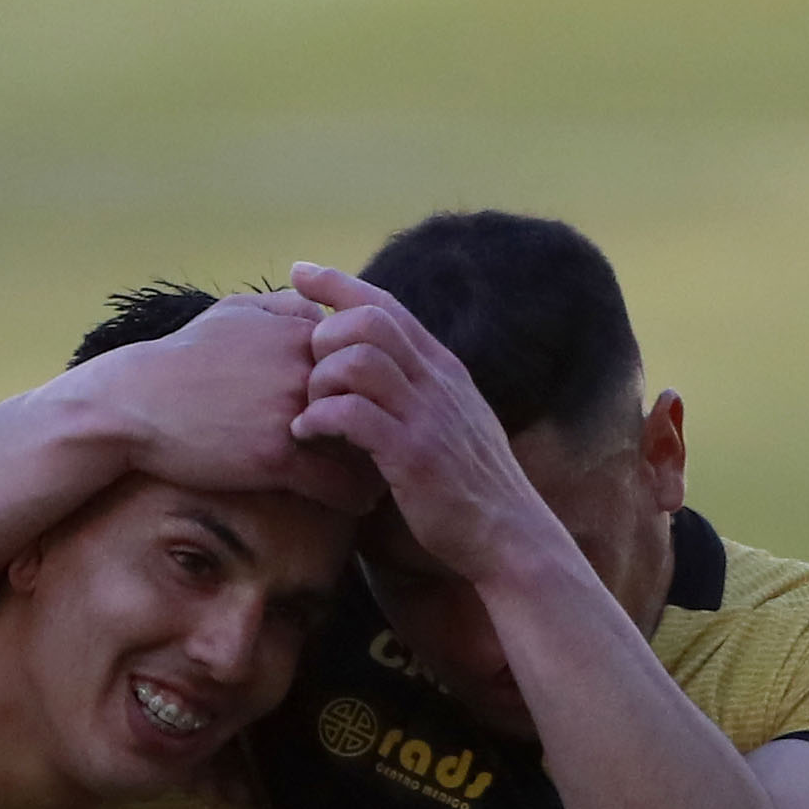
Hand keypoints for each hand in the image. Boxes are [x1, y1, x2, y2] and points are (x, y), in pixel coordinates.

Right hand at [81, 293, 379, 516]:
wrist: (130, 404)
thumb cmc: (178, 360)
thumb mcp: (229, 314)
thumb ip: (280, 307)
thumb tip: (315, 308)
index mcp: (299, 332)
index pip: (367, 358)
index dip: (378, 387)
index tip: (387, 410)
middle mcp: (304, 367)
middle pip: (375, 399)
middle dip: (389, 424)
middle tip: (399, 449)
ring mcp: (292, 411)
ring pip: (365, 443)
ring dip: (380, 465)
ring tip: (387, 482)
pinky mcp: (276, 456)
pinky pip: (338, 483)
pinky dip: (355, 498)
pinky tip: (357, 506)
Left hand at [283, 263, 558, 583]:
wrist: (510, 537)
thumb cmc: (468, 485)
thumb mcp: (450, 420)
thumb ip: (416, 389)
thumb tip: (373, 364)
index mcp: (443, 368)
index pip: (387, 303)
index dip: (338, 282)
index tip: (299, 271)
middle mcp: (438, 381)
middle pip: (369, 319)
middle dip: (323, 334)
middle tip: (307, 371)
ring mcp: (428, 416)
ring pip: (358, 360)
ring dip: (319, 379)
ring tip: (310, 409)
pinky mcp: (414, 456)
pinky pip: (353, 415)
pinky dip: (318, 419)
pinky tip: (308, 435)